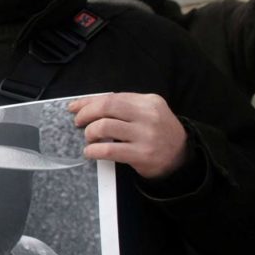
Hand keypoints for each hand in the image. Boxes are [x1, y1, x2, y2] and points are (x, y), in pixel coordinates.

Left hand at [69, 93, 189, 178]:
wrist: (181, 158)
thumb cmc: (158, 133)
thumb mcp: (148, 113)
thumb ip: (124, 107)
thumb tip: (88, 105)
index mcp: (149, 101)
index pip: (112, 96)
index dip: (88, 101)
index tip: (73, 107)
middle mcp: (148, 115)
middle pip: (107, 106)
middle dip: (86, 113)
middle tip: (78, 122)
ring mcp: (146, 134)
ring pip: (105, 126)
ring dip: (90, 133)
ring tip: (89, 138)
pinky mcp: (142, 154)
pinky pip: (109, 149)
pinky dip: (93, 150)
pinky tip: (90, 152)